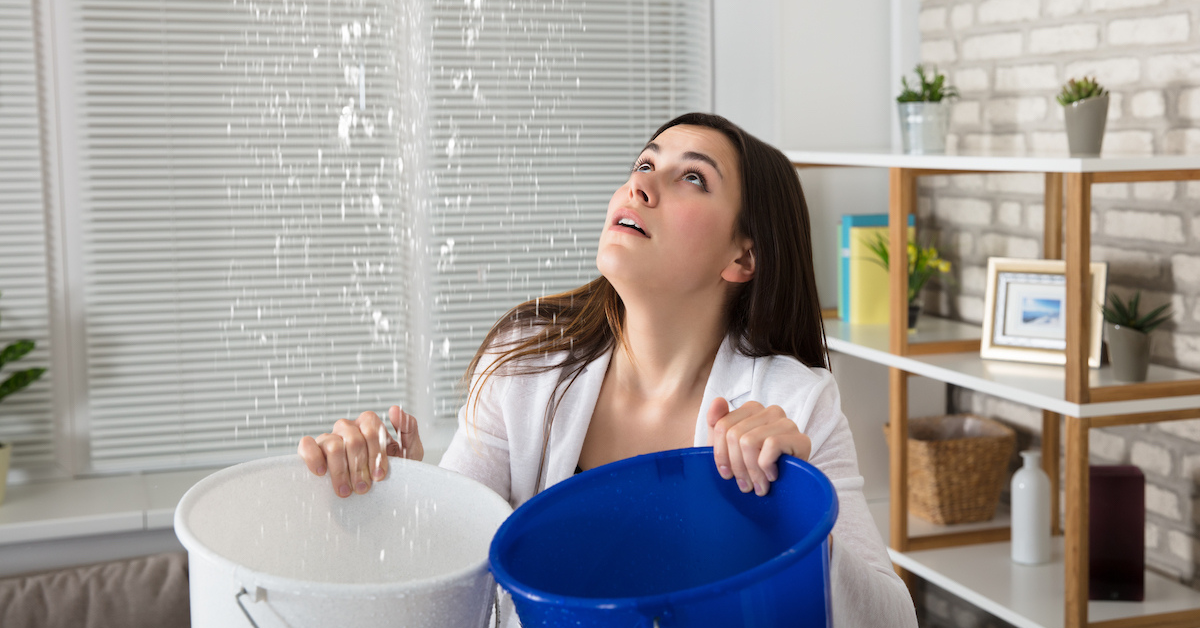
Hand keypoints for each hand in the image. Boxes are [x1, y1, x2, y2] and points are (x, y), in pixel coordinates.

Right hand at [297, 405, 423, 497]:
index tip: (380, 476)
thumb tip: (394, 410)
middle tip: (364, 488)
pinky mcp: (313, 450)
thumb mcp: (409, 453)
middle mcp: (348, 428)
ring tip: (346, 491)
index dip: (376, 453)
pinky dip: (313, 457)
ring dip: (340, 471)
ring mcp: (329, 438)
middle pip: (353, 439)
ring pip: (332, 444)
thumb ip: (408, 429)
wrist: (378, 497)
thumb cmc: (392, 474)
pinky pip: (306, 444)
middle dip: (359, 467)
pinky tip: (321, 473)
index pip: (371, 428)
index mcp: (369, 425)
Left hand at [706, 397, 810, 496]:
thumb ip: (717, 424)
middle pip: (734, 435)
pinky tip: (772, 476)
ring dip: (751, 471)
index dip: (720, 455)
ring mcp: (787, 423)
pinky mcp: (800, 438)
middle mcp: (770, 411)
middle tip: (745, 486)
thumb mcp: (729, 449)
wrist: (790, 488)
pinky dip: (767, 466)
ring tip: (758, 486)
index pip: (722, 426)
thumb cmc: (756, 467)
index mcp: (752, 409)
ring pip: (749, 441)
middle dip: (737, 466)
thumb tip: (717, 400)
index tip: (727, 475)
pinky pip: (771, 446)